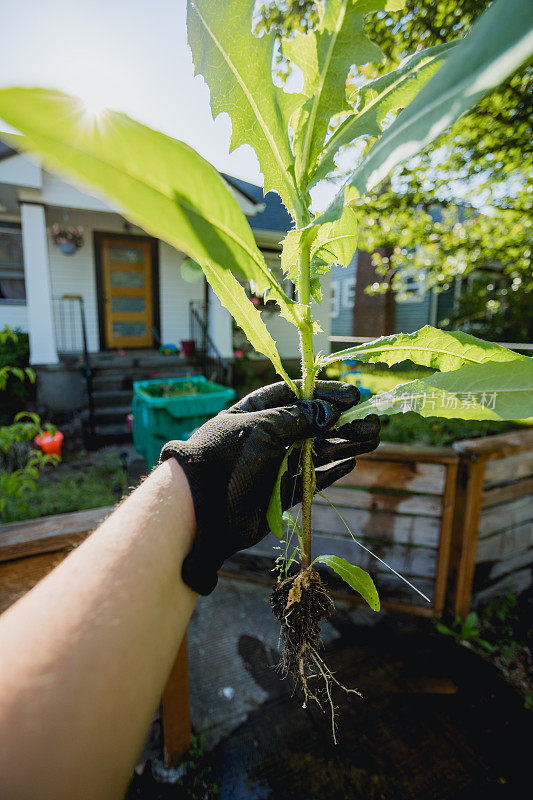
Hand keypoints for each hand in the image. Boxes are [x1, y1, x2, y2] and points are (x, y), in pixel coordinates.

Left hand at [160, 380, 379, 593]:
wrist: (204, 509)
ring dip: (345, 444)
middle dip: (343, 422)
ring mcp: (276, 464)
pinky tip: (351, 462)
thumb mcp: (264, 427)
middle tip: (373, 421)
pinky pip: (312, 479)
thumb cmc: (228, 457)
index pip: (296, 394)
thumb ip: (299, 418)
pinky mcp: (281, 493)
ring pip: (318, 451)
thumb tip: (331, 412)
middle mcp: (268, 435)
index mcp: (257, 411)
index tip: (352, 395)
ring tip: (373, 439)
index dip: (325, 393)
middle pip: (313, 423)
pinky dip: (331, 470)